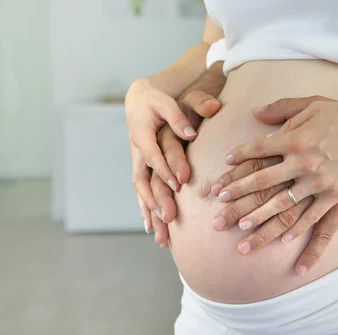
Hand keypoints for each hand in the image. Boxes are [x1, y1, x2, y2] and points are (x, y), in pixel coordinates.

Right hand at [126, 68, 223, 233]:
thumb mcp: (172, 99)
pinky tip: (153, 231)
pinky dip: (147, 211)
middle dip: (156, 199)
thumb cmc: (160, 100)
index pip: (154, 153)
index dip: (165, 168)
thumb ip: (187, 108)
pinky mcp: (142, 170)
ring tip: (160, 237)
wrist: (141, 101)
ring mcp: (137, 162)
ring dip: (150, 213)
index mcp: (143, 133)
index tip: (179, 184)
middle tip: (170, 217)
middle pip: (144, 178)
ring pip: (141, 191)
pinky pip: (143, 193)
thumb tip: (200, 123)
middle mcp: (137, 151)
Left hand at [215, 97, 337, 239]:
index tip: (225, 167)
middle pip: (262, 181)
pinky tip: (283, 239)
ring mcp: (319, 182)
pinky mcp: (337, 195)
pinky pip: (313, 217)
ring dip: (260, 218)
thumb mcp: (314, 104)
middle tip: (218, 204)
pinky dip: (297, 228)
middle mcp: (302, 162)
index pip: (258, 149)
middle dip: (238, 193)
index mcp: (295, 138)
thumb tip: (255, 112)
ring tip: (241, 229)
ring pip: (283, 205)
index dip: (239, 157)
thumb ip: (283, 108)